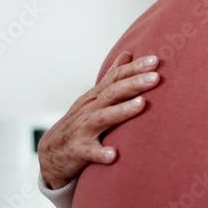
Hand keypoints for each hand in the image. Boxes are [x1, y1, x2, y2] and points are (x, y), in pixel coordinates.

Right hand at [38, 52, 160, 189]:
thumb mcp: (94, 97)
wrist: (51, 154)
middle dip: (134, 83)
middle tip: (156, 77)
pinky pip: (90, 153)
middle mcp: (89, 109)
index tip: (155, 60)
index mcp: (96, 97)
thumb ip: (112, 77)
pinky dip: (101, 153)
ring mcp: (82, 129)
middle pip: (112, 93)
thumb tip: (128, 53)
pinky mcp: (78, 151)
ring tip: (142, 103)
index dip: (134, 68)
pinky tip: (114, 155)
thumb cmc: (79, 122)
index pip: (115, 77)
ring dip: (122, 110)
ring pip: (103, 118)